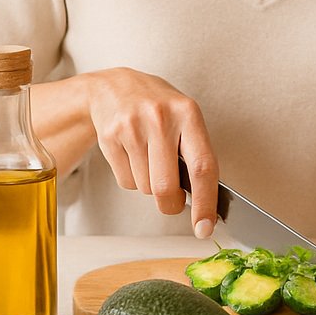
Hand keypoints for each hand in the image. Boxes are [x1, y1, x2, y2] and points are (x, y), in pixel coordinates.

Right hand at [85, 68, 219, 235]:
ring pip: (145, 188)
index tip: (205, 228)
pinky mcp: (110, 137)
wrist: (114, 86)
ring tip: (149, 158)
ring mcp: (132, 127)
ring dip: (149, 185)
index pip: (202, 167)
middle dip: (170, 204)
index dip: (205, 203)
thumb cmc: (158, 107)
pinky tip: (132, 155)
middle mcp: (160, 118)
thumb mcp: (184, 116)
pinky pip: (126, 182)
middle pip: (165, 187)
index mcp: (188, 113)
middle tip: (171, 200)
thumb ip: (196, 152)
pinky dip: (132, 178)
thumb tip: (205, 201)